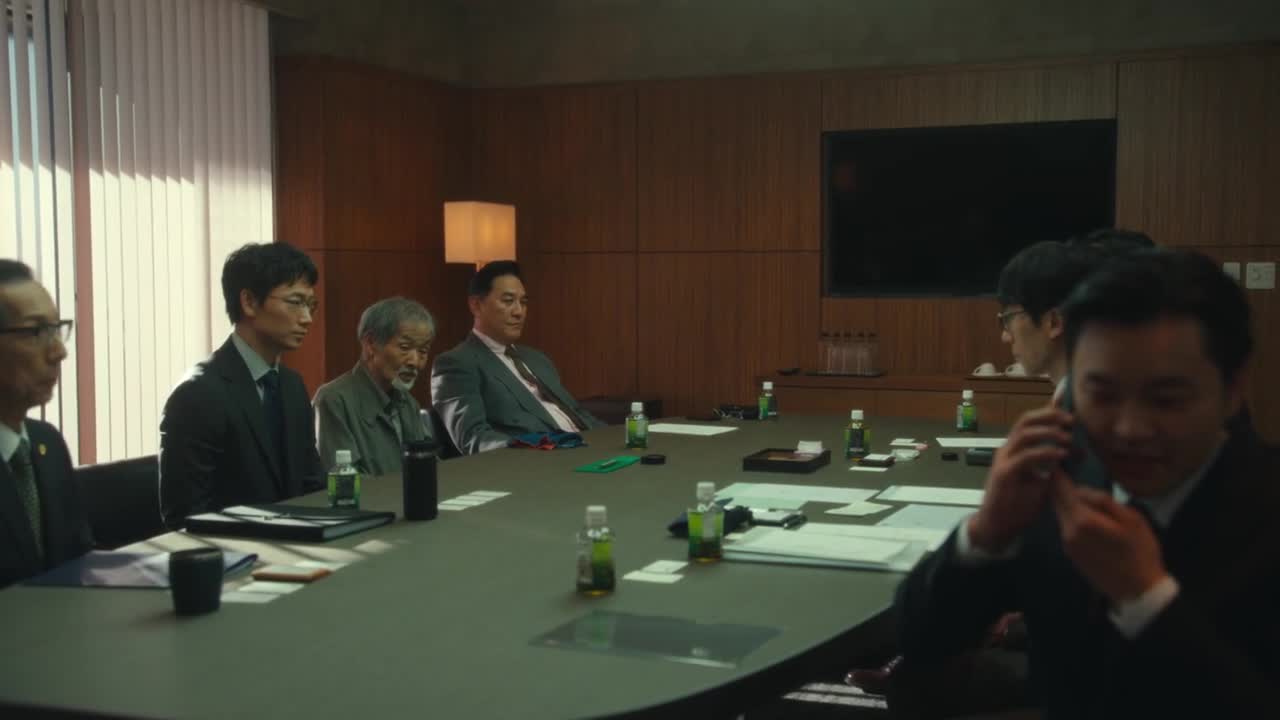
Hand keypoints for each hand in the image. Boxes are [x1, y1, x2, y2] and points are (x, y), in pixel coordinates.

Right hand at [967, 407, 1072, 552]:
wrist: (996, 526)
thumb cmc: (1019, 505)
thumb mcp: (1041, 480)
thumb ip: (1051, 464)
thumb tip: (1069, 450)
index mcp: (1015, 449)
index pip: (1030, 421)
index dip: (1049, 412)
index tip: (1072, 414)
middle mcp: (1007, 449)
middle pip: (1026, 420)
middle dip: (1051, 416)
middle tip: (1073, 421)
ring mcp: (1003, 460)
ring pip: (1025, 434)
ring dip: (1050, 433)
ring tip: (1069, 439)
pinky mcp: (1004, 474)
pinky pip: (1026, 456)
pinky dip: (1045, 453)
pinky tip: (1061, 455)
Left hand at [1051, 473, 1168, 603]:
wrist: (1138, 591)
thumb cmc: (1141, 552)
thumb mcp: (1132, 519)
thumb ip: (1104, 501)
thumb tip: (1082, 490)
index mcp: (1083, 520)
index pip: (1062, 490)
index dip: (1059, 475)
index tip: (1058, 461)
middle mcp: (1068, 532)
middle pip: (1056, 502)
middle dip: (1060, 487)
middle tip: (1065, 471)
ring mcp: (1067, 544)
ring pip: (1061, 514)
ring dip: (1067, 502)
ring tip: (1079, 492)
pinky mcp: (1071, 554)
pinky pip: (1066, 527)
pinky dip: (1071, 517)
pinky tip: (1086, 515)